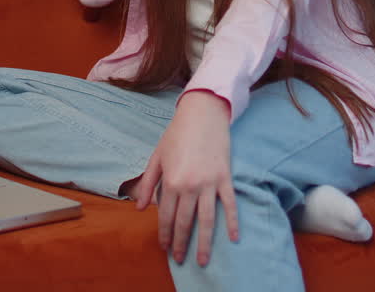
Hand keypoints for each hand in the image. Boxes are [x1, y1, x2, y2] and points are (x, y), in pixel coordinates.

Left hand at [134, 91, 239, 266]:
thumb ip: (148, 184)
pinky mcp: (225, 178)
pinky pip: (230, 205)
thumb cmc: (176, 134)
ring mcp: (209, 183)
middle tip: (179, 259)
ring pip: (207, 220)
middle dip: (181, 243)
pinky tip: (234, 238)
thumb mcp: (157, 157)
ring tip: (203, 260)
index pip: (166, 215)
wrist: (202, 114)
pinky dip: (232, 222)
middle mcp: (190, 186)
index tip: (165, 247)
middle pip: (185, 222)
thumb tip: (140, 208)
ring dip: (204, 243)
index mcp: (171, 181)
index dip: (165, 233)